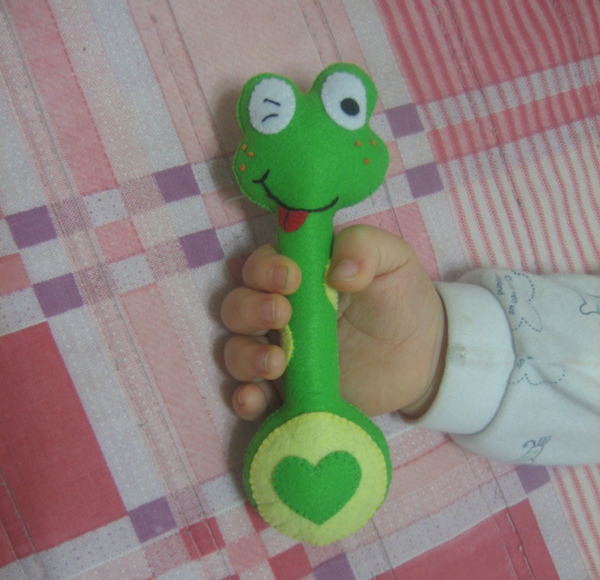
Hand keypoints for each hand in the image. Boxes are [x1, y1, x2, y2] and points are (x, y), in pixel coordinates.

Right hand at [220, 225, 446, 420]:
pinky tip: (255, 399)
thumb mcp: (395, 261)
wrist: (423, 356)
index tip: (292, 279)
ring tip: (276, 363)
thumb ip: (365, 248)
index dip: (265, 270)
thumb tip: (338, 271)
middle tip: (282, 316)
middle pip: (237, 307)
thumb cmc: (401, 299)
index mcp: (298, 276)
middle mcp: (280, 313)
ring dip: (245, 356)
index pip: (260, 265)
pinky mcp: (289, 392)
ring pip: (237, 351)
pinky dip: (244, 399)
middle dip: (250, 310)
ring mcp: (281, 354)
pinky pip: (253, 397)